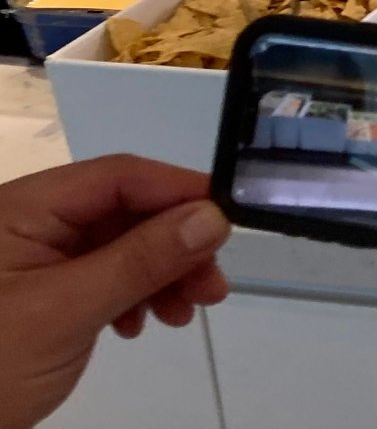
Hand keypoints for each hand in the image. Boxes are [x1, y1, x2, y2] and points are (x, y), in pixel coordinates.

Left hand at [0, 155, 231, 428]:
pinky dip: (133, 295)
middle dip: (175, 244)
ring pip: (120, 246)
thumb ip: (141, 260)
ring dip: (161, 273)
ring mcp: (33, 260)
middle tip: (212, 285)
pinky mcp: (39, 294)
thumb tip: (213, 217)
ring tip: (185, 312)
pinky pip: (101, 277)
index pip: (119, 176)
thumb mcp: (66, 312)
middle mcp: (29, 224)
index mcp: (24, 208)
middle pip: (125, 211)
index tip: (228, 221)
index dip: (179, 191)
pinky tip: (141, 324)